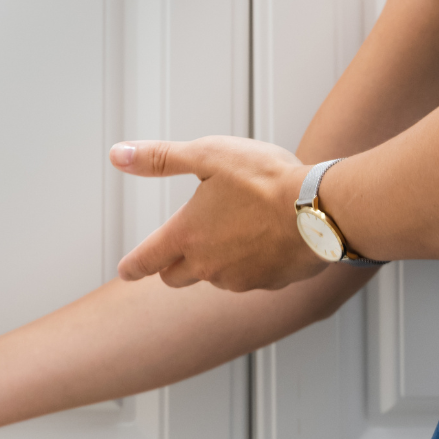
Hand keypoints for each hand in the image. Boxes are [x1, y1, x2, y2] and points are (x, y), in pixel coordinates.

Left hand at [111, 136, 324, 291]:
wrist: (321, 208)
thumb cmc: (264, 178)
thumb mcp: (207, 154)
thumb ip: (159, 158)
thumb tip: (117, 155)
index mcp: (187, 235)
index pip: (147, 260)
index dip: (133, 266)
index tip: (126, 271)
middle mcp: (208, 265)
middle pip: (176, 277)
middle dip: (172, 264)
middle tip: (178, 248)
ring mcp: (240, 279)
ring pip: (215, 276)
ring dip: (215, 261)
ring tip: (236, 228)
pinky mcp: (270, 284)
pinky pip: (250, 277)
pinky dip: (249, 263)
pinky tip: (264, 239)